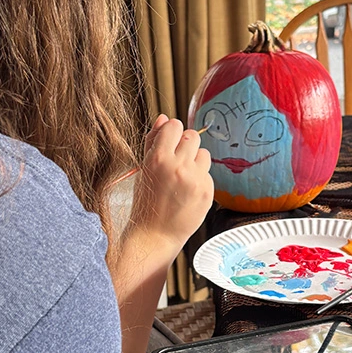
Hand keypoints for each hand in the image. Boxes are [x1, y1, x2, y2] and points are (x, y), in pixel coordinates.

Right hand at [129, 113, 213, 261]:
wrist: (155, 234)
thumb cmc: (146, 201)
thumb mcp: (143, 169)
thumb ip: (153, 141)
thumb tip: (164, 118)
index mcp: (158, 159)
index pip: (175, 126)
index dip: (172, 133)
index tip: (169, 142)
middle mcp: (178, 167)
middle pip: (192, 136)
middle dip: (185, 145)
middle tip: (176, 161)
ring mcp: (195, 179)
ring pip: (204, 153)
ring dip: (195, 161)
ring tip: (182, 177)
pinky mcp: (207, 191)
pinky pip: (208, 173)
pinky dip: (200, 178)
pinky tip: (188, 191)